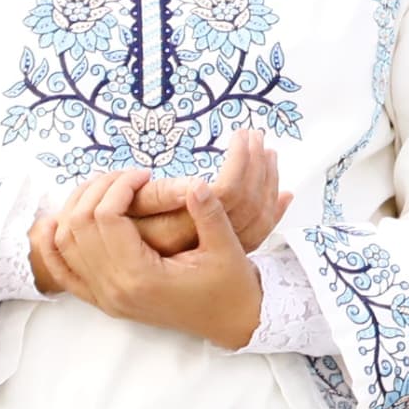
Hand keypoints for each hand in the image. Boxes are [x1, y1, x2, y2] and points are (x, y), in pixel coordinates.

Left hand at [35, 167, 264, 351]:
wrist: (230, 321)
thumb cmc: (231, 285)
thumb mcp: (227, 248)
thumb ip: (209, 213)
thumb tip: (195, 183)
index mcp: (141, 277)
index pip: (107, 217)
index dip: (120, 186)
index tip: (145, 174)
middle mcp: (115, 290)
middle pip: (80, 226)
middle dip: (98, 190)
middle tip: (126, 176)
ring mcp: (106, 298)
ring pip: (66, 244)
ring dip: (77, 208)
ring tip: (107, 189)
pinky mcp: (105, 301)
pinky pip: (64, 273)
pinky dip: (53, 247)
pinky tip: (55, 223)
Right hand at [129, 130, 286, 257]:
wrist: (130, 274)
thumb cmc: (123, 233)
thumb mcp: (132, 211)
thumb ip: (159, 196)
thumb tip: (196, 183)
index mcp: (186, 231)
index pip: (228, 191)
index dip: (240, 160)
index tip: (240, 134)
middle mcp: (207, 244)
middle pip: (249, 201)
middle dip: (257, 163)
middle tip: (256, 135)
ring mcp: (220, 252)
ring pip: (258, 216)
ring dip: (268, 180)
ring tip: (268, 153)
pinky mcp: (227, 254)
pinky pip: (260, 233)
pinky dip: (274, 210)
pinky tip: (285, 195)